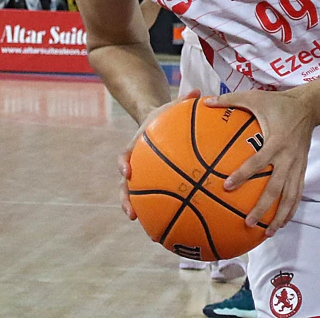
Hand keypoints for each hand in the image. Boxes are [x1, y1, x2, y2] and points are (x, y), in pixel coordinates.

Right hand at [117, 90, 200, 219]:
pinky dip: (159, 212)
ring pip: (135, 196)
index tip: (126, 172)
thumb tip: (196, 91)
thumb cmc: (166, 117)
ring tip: (145, 228)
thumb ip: (183, 101)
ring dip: (137, 211)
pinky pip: (153, 199)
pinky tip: (172, 227)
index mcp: (136, 146)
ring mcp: (141, 175)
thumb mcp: (172, 107)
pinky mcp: (151, 182)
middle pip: (125, 184)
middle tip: (130, 212)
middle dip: (126, 199)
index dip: (123, 164)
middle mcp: (135, 164)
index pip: (125, 155)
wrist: (156, 123)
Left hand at [207, 87, 316, 236]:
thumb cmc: (279, 102)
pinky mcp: (303, 168)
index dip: (243, 174)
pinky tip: (282, 222)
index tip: (227, 186)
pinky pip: (298, 192)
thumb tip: (206, 101)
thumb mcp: (255, 97)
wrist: (309, 106)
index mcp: (276, 141)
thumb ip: (230, 100)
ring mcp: (297, 165)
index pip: (259, 161)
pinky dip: (291, 209)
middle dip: (263, 207)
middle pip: (276, 187)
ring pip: (290, 196)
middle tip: (247, 222)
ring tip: (268, 232)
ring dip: (280, 215)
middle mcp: (288, 157)